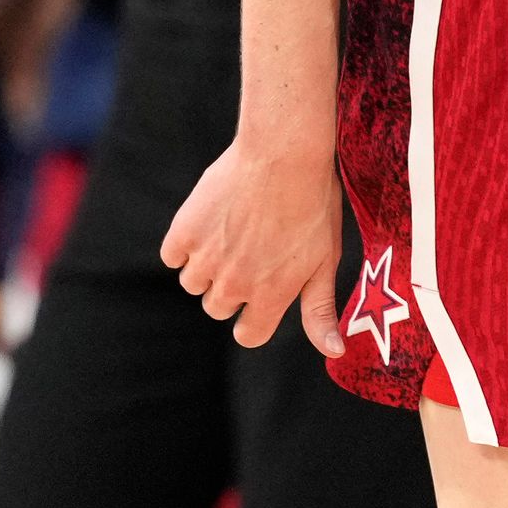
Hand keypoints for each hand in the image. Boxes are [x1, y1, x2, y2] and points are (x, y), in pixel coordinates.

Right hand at [161, 135, 345, 353]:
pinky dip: (185, 244)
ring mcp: (206, 260)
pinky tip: (209, 221)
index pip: (248, 335)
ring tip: (232, 231)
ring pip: (193, 283)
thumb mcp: (325, 259)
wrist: (283, 153)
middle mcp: (233, 286)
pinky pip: (172, 256)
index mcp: (269, 297)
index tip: (260, 293)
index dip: (254, 316)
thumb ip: (320, 311)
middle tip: (251, 249)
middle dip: (231, 287)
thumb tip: (335, 354)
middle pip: (217, 308)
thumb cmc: (313, 204)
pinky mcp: (184, 232)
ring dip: (207, 265)